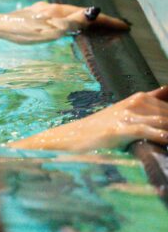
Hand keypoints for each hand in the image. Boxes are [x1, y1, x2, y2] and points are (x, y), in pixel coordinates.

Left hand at [0, 2, 128, 43]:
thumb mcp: (48, 30)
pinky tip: (67, 26)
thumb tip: (94, 11)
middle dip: (99, 20)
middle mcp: (50, 7)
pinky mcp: (32, 15)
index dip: (106, 21)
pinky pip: (59, 17)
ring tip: (98, 27)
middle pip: (80, 13)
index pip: (88, 15)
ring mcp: (41, 10)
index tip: (123, 26)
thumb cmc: (18, 31)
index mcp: (56, 11)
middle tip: (116, 27)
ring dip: (85, 20)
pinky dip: (71, 21)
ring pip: (69, 14)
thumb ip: (71, 22)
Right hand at [10, 86, 167, 150]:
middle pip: (167, 113)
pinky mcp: (120, 129)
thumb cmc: (101, 127)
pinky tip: (167, 140)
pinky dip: (162, 136)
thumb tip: (167, 91)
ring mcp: (128, 115)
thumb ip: (149, 103)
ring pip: (163, 120)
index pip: (167, 103)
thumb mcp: (126, 111)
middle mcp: (135, 103)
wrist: (73, 136)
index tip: (166, 124)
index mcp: (139, 98)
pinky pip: (149, 131)